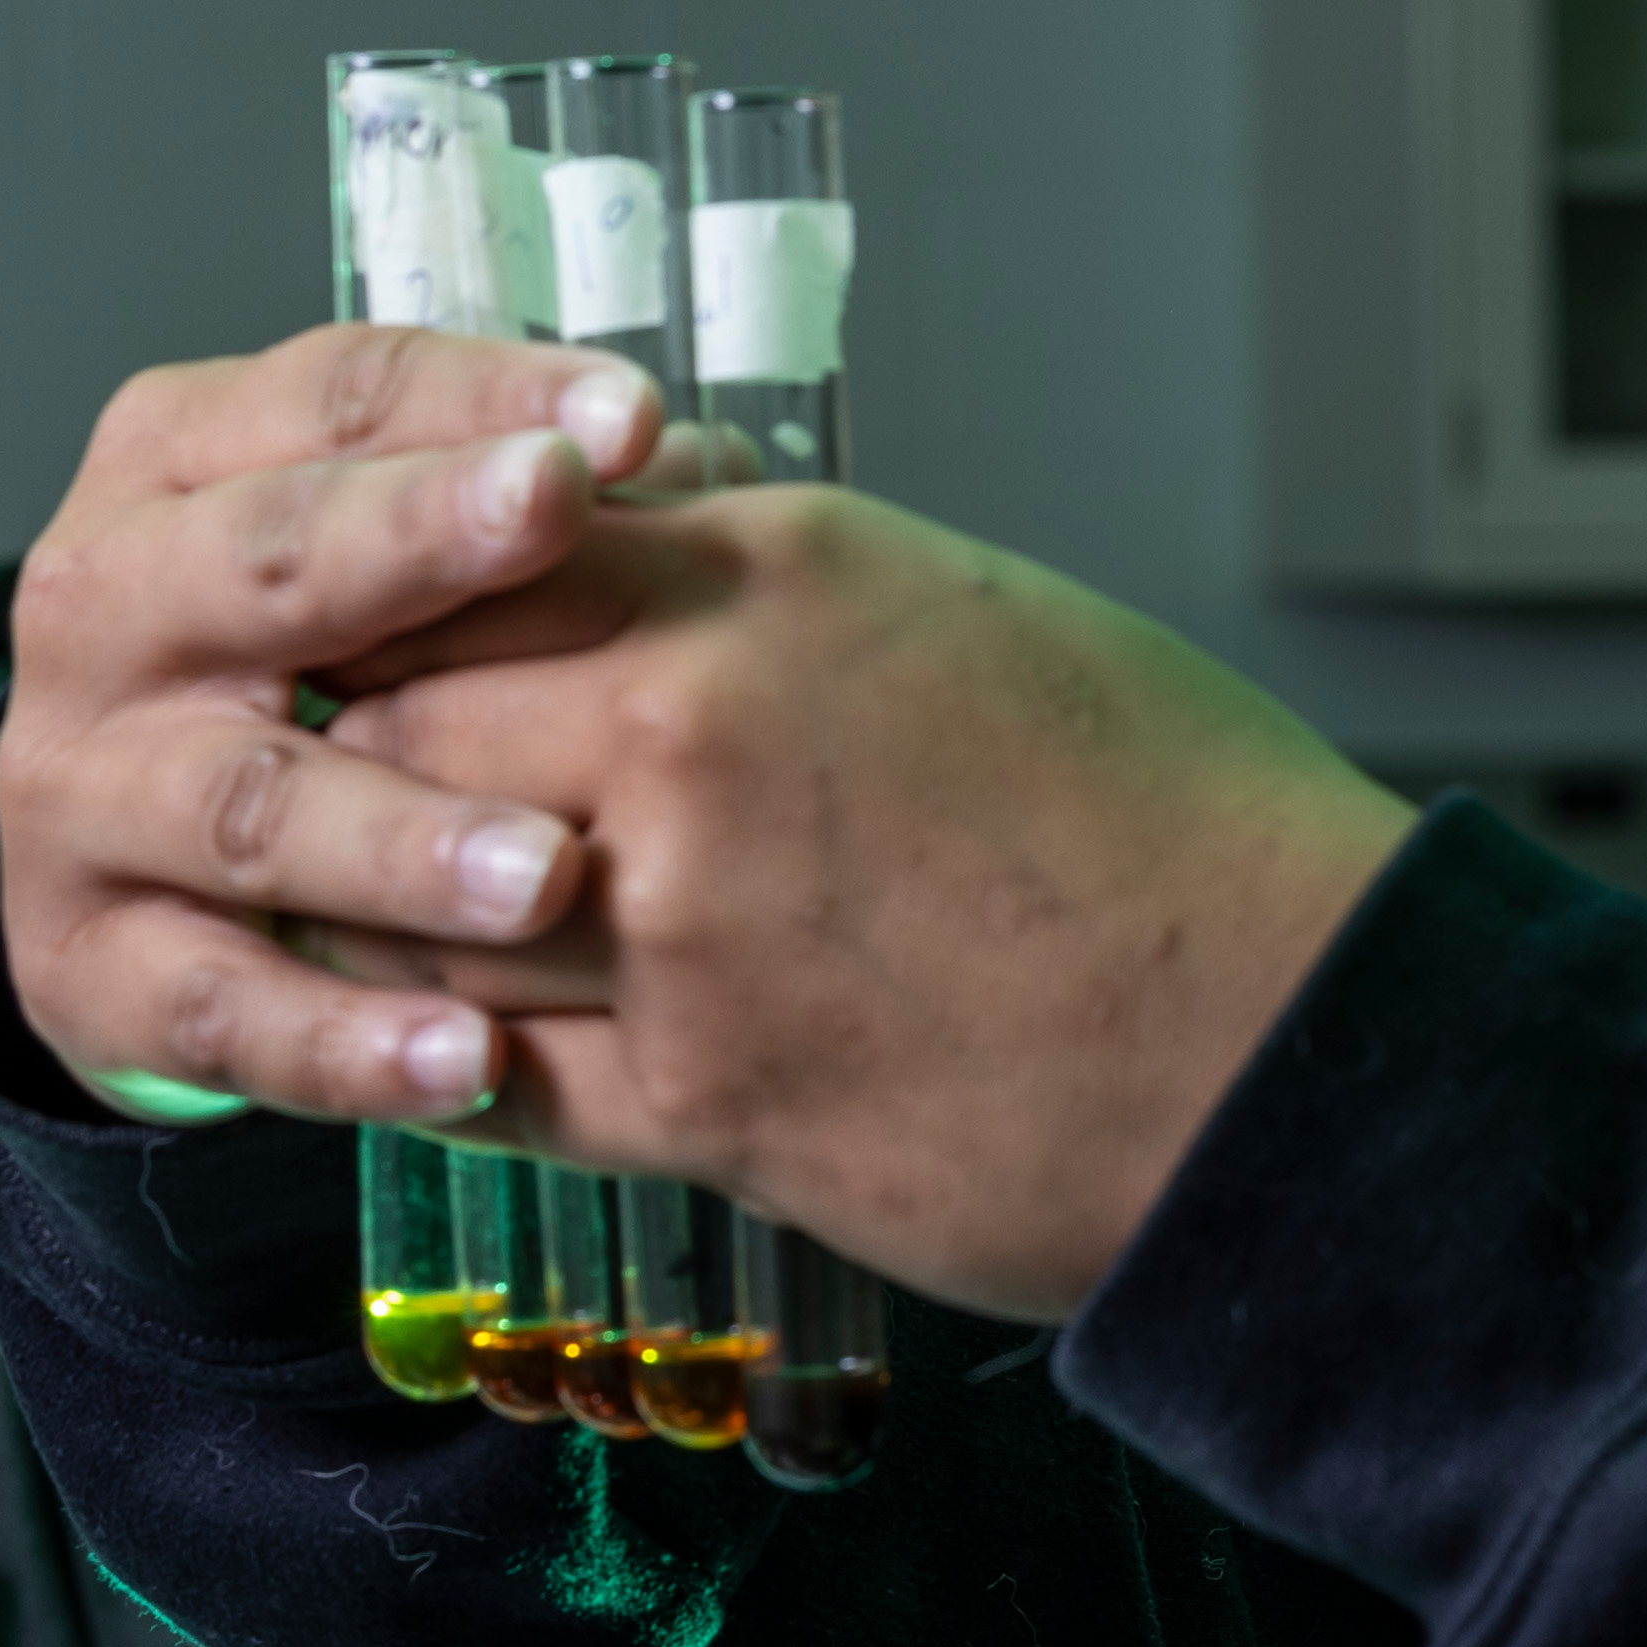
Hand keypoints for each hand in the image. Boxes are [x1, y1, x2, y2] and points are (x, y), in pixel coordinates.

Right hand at [0, 326, 672, 1129]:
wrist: (143, 875)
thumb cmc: (328, 675)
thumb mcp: (405, 565)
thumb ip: (536, 513)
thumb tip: (711, 471)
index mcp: (185, 468)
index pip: (335, 402)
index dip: (480, 401)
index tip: (629, 416)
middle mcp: (108, 611)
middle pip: (267, 563)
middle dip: (414, 541)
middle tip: (558, 514)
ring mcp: (87, 794)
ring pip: (256, 807)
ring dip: (405, 840)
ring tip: (546, 873)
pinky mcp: (92, 966)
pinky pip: (227, 1011)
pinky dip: (349, 1040)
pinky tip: (473, 1059)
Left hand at [305, 483, 1414, 1320]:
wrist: (1300, 1036)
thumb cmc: (1184, 820)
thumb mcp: (977, 616)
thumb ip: (778, 587)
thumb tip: (648, 563)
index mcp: (773, 572)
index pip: (476, 546)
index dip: (405, 601)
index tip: (383, 635)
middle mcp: (693, 724)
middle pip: (397, 723)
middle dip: (365, 769)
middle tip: (345, 798)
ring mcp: (683, 922)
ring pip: (410, 912)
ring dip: (387, 927)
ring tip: (383, 930)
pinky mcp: (702, 1099)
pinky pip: (486, 1077)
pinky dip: (442, 1068)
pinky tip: (440, 1055)